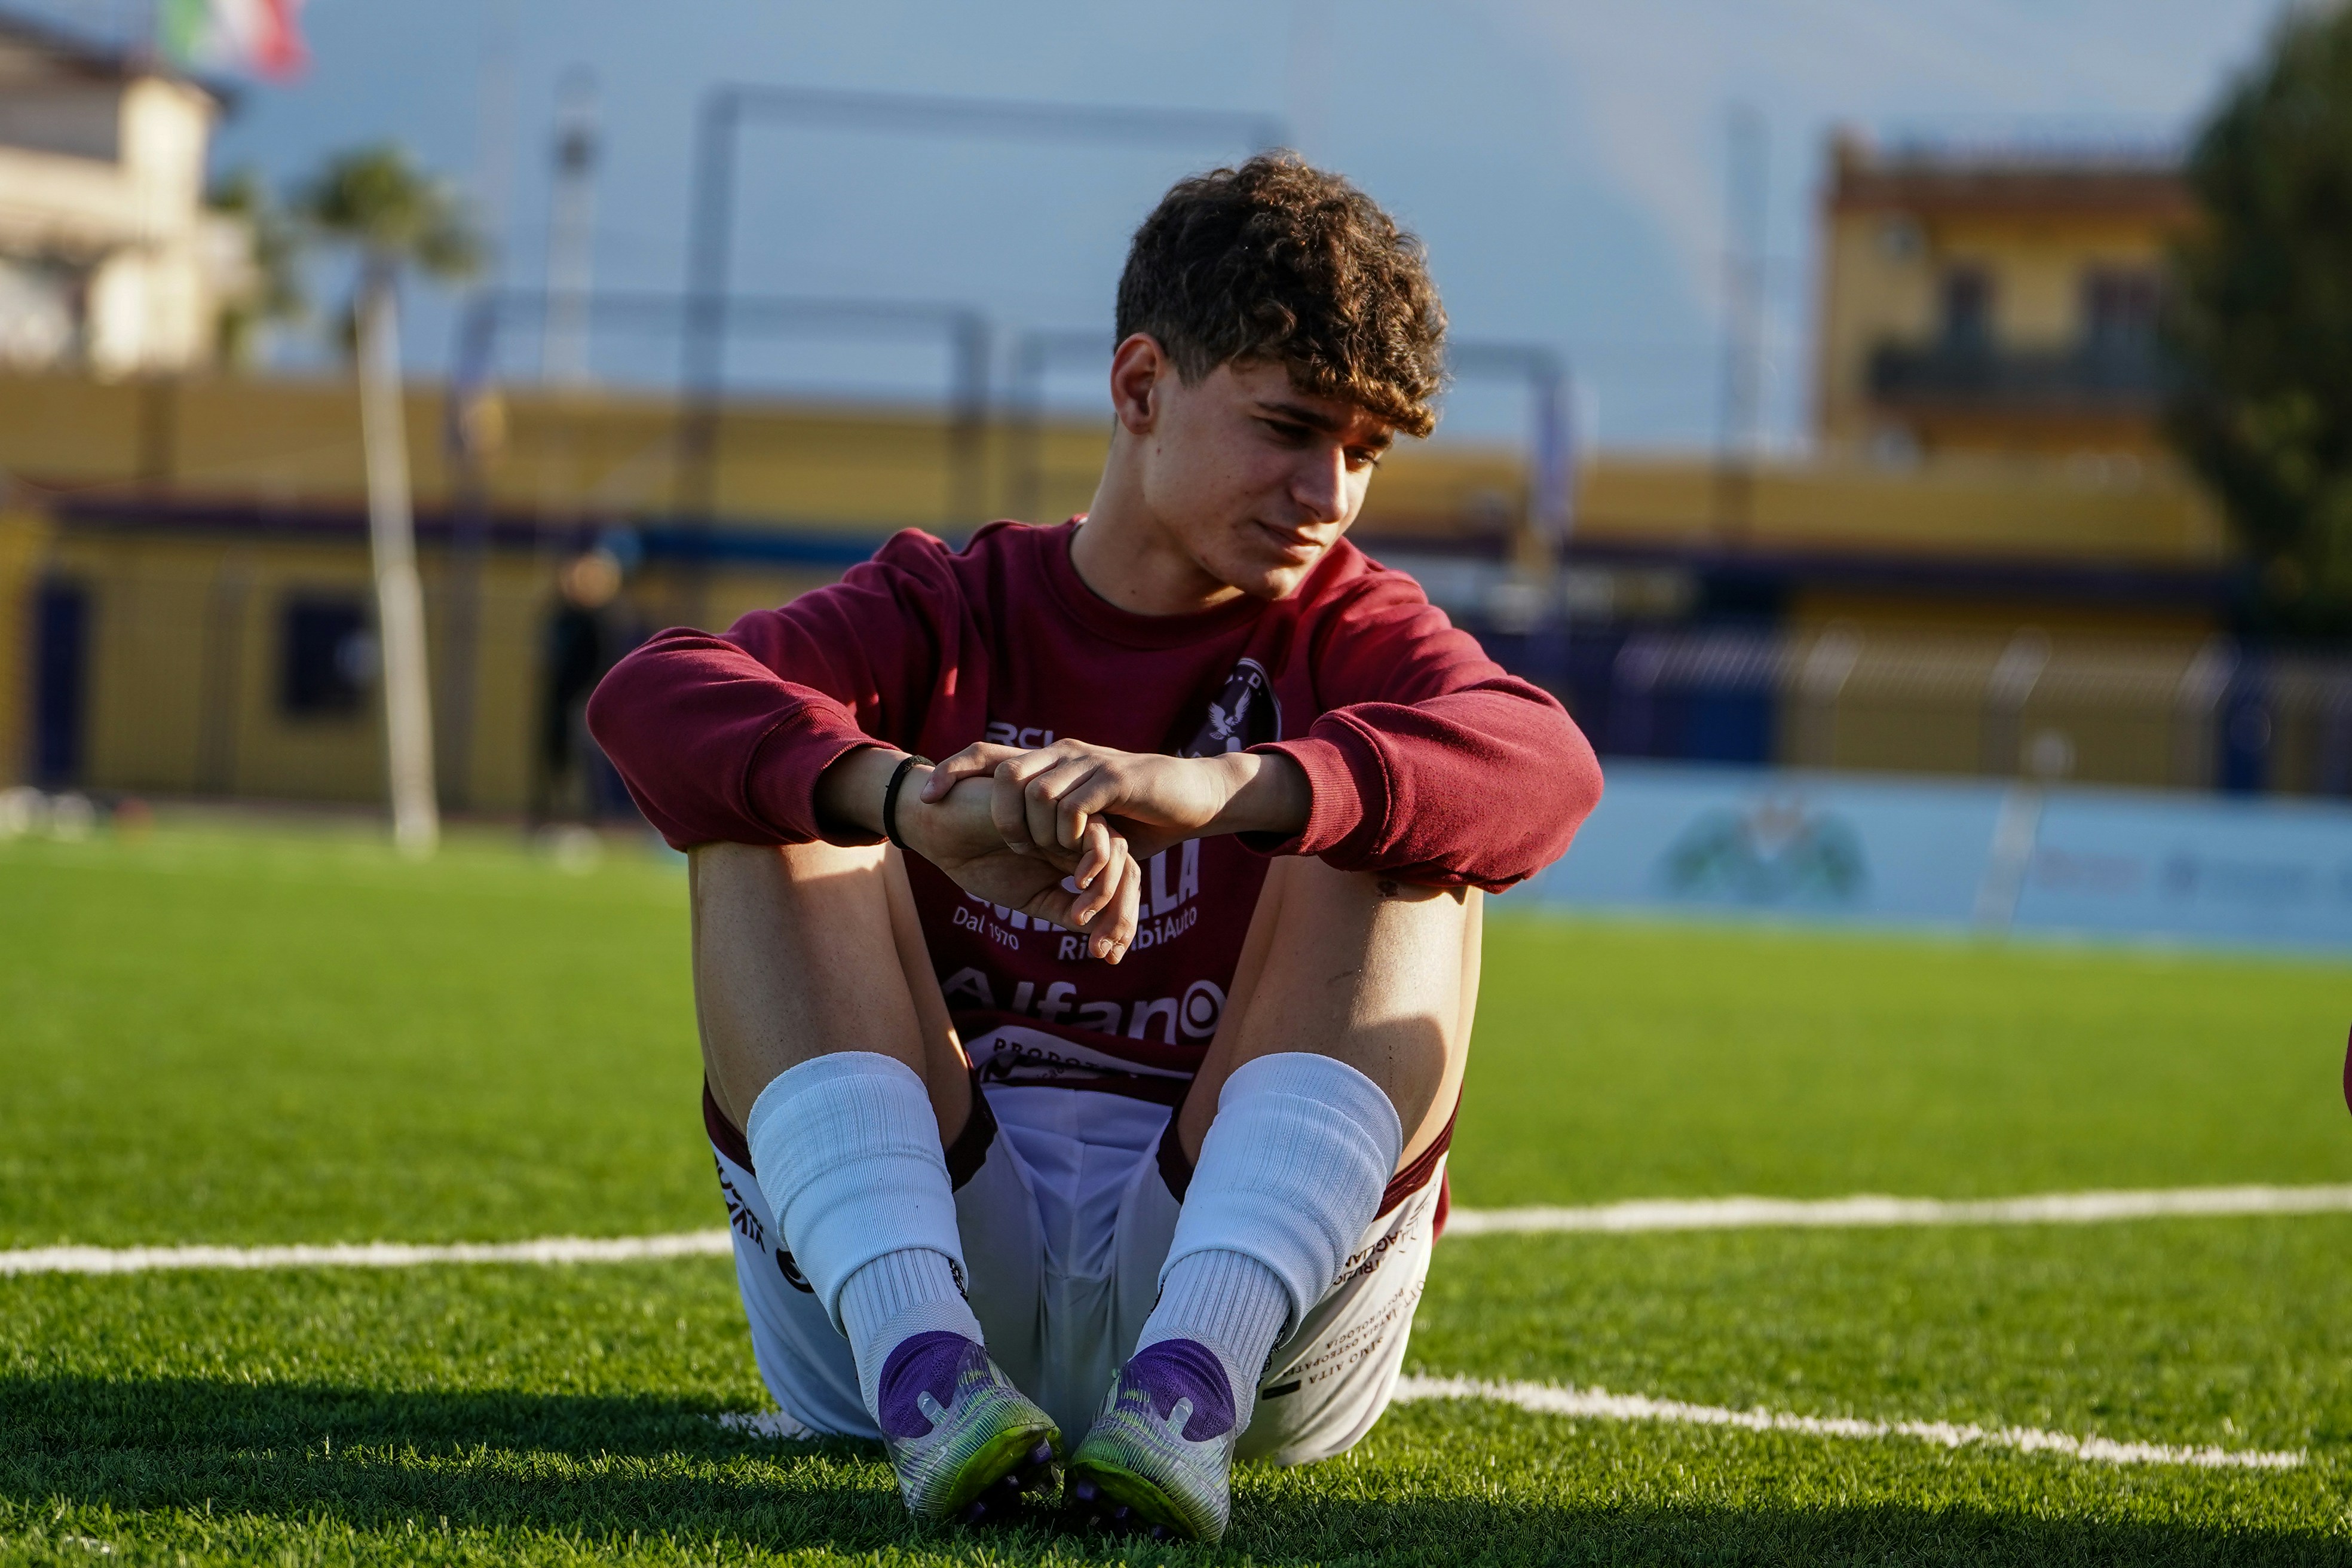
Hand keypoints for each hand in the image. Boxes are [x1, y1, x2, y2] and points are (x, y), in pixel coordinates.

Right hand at [899, 770, 1143, 958]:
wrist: (942, 830)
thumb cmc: (979, 861)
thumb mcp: (1029, 898)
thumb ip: (1064, 910)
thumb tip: (1100, 937)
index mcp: (1077, 860)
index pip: (1116, 887)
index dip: (1120, 922)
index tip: (1111, 957)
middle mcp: (1081, 840)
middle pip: (1127, 871)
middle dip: (1124, 914)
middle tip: (1109, 950)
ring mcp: (1073, 823)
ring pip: (1118, 852)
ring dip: (1108, 893)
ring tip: (1084, 921)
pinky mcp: (1062, 806)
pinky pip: (1095, 832)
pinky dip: (1094, 861)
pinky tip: (1075, 884)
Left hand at [919, 739, 1308, 863]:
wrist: (1196, 797)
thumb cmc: (1140, 816)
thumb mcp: (1084, 824)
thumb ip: (1050, 828)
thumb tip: (1010, 848)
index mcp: (1050, 762)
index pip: (988, 754)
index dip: (954, 771)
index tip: (929, 800)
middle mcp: (1064, 755)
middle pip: (1004, 772)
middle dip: (999, 815)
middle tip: (1017, 849)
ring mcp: (1090, 764)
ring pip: (1035, 789)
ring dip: (1036, 831)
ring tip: (1053, 858)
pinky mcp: (1118, 779)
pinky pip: (1075, 803)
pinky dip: (1068, 835)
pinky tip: (1076, 861)